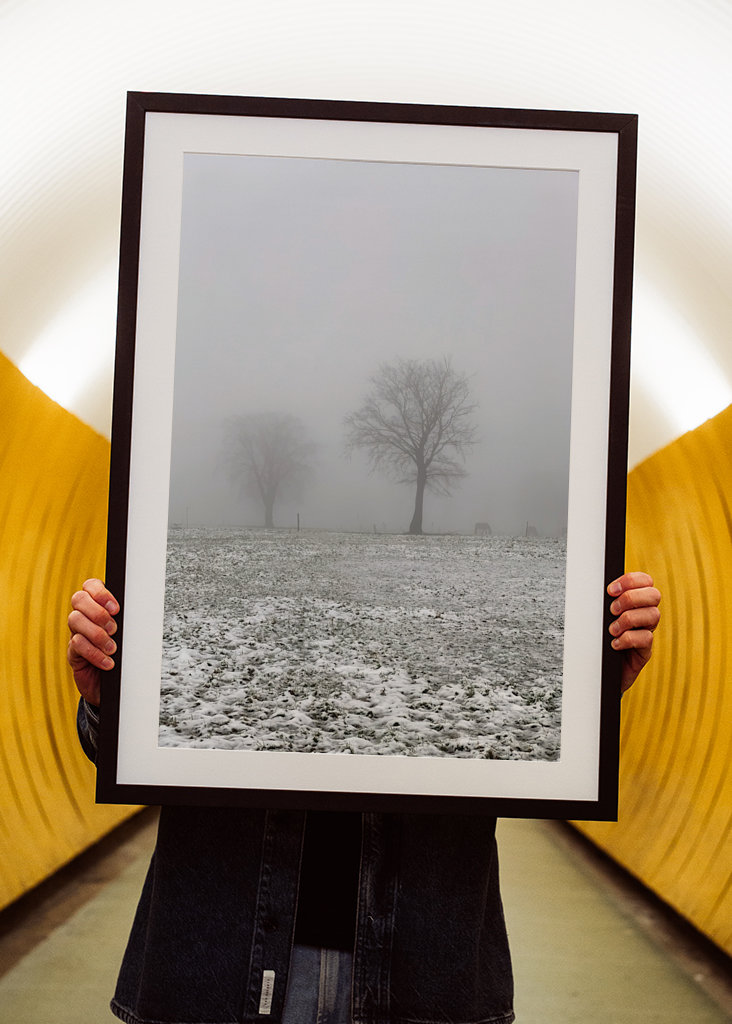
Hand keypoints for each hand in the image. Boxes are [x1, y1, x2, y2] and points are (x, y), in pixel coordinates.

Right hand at [67, 579, 119, 704]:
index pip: (90, 585)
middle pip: (78, 599)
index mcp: (98, 605)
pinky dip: (94, 653)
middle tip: (114, 629)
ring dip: (97, 634)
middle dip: (98, 612)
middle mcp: (84, 616)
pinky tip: (108, 662)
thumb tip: (141, 609)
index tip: (116, 608)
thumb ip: (130, 620)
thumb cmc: (126, 654)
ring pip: (75, 620)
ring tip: (112, 648)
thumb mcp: (130, 634)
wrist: (116, 685)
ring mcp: (76, 633)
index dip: (100, 592)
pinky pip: (77, 645)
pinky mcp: (73, 652)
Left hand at [607, 571, 660, 692]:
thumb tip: (591, 586)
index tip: (610, 590)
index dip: (631, 580)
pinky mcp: (645, 651)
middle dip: (631, 598)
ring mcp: (646, 633)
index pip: (645, 581)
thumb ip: (602, 602)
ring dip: (628, 619)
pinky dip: (628, 639)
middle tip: (612, 610)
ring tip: (612, 630)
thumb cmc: (597, 640)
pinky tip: (614, 644)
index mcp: (635, 602)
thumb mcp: (598, 617)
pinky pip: (646, 638)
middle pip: (654, 595)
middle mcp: (645, 615)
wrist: (598, 672)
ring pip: (653, 615)